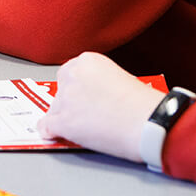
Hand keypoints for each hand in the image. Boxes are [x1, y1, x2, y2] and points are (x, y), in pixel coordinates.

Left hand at [37, 52, 168, 161]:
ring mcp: (66, 99)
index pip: (70, 72)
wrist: (148, 123)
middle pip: (60, 90)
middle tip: (84, 112)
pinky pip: (47, 127)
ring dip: (63, 118)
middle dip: (69, 101)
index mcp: (88, 61)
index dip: (76, 87)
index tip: (82, 95)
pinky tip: (53, 134)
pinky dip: (50, 132)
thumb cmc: (144, 104)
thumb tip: (92, 97)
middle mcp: (73, 76)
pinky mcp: (64, 122)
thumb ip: (100, 82)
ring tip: (81, 127)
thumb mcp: (121, 77)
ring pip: (54, 109)